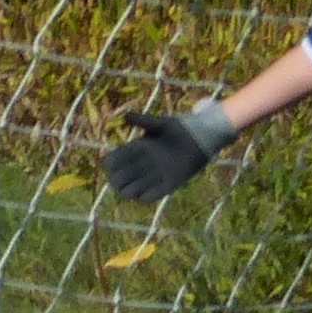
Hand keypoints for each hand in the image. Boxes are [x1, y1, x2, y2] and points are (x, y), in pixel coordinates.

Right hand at [103, 98, 234, 203]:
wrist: (204, 135)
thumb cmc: (182, 127)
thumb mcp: (162, 124)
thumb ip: (144, 121)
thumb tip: (125, 116)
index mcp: (140, 147)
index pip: (118, 158)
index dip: (111, 162)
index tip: (107, 163)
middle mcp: (146, 162)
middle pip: (124, 175)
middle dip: (117, 179)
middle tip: (115, 181)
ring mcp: (158, 173)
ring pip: (136, 187)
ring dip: (129, 190)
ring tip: (126, 191)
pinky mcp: (172, 182)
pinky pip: (156, 193)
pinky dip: (148, 196)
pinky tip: (141, 197)